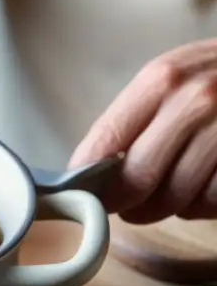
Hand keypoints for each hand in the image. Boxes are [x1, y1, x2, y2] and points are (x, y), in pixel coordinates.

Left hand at [68, 39, 216, 222]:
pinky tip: (207, 187)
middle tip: (126, 208)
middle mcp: (196, 101)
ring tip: (171, 193)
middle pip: (138, 178)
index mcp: (163, 79)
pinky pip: (213, 203)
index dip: (88, 179)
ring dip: (167, 207)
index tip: (82, 196)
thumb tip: (90, 169)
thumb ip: (136, 118)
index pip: (105, 141)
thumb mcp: (177, 77)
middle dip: (125, 203)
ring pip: (177, 198)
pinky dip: (204, 206)